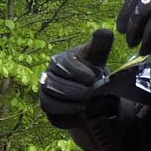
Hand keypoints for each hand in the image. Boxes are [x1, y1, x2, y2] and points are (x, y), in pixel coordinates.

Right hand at [39, 30, 150, 150]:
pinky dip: (70, 119)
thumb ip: (101, 44)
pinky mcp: (50, 113)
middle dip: (74, 91)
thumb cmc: (91, 70)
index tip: (93, 76)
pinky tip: (84, 116)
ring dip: (70, 106)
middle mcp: (47, 79)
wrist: (89, 92)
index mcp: (58, 62)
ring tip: (88, 106)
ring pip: (50, 103)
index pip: (61, 66)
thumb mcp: (97, 56)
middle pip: (53, 86)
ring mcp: (46, 97)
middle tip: (92, 94)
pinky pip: (55, 118)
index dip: (76, 72)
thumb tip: (104, 31)